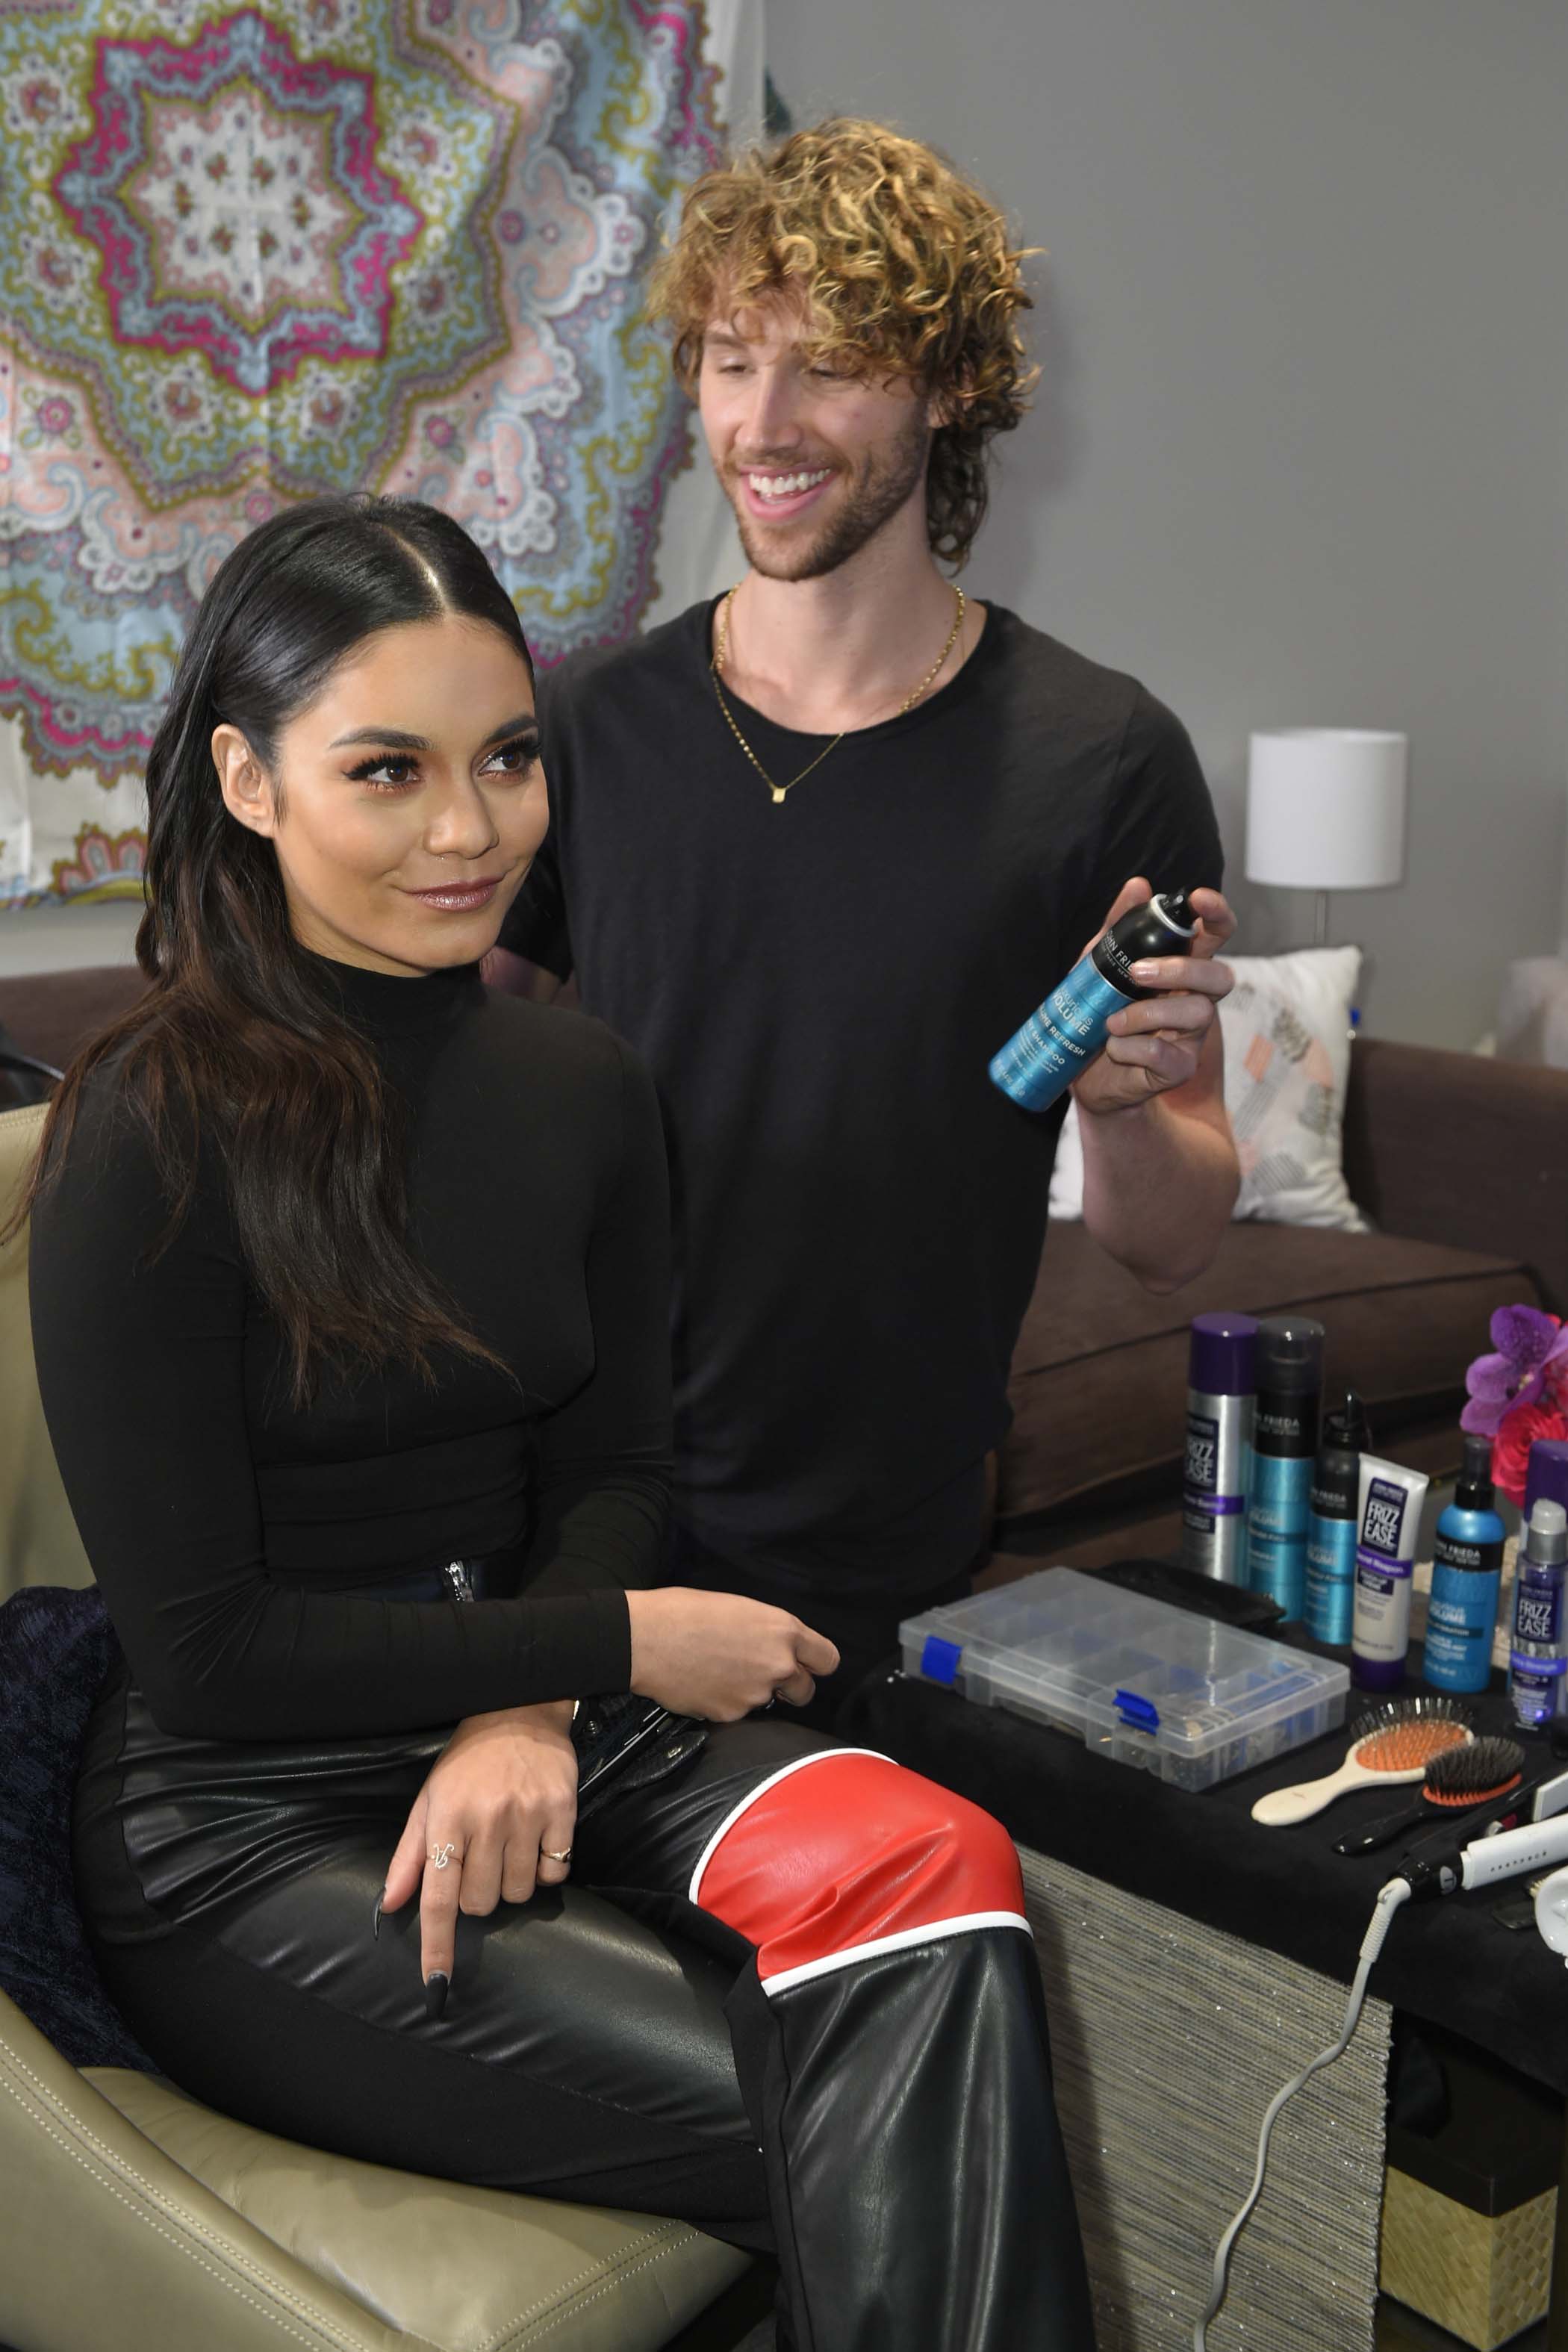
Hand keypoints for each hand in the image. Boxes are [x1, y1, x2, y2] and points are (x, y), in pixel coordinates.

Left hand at [380, 1700, 577, 2004]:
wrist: (519, 1710)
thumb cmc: (467, 1762)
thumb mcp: (429, 1802)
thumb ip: (409, 1857)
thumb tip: (390, 1904)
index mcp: (447, 1820)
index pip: (438, 1898)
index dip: (437, 1946)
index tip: (435, 1985)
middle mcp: (487, 1821)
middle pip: (481, 1903)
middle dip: (477, 1895)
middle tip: (478, 1859)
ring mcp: (528, 1817)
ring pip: (519, 1893)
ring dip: (511, 1883)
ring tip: (507, 1847)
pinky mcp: (563, 1812)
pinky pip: (556, 1872)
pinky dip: (546, 1869)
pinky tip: (536, 1842)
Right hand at [626, 1587, 839, 1720]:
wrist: (644, 1639)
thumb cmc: (685, 1612)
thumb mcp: (740, 1608)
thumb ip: (769, 1632)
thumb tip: (778, 1648)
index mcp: (782, 1631)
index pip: (827, 1659)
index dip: (815, 1663)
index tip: (805, 1664)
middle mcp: (777, 1665)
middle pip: (805, 1689)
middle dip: (789, 1686)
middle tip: (760, 1673)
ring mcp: (755, 1694)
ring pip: (768, 1702)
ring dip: (752, 1692)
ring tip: (720, 1671)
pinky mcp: (731, 1715)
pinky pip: (738, 1712)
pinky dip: (726, 1702)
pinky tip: (704, 1684)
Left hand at [1071, 878, 1234, 1116]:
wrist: (1085, 1076)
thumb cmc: (1099, 1014)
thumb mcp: (1099, 965)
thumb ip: (1118, 928)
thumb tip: (1138, 885)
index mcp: (1181, 969)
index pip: (1215, 936)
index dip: (1217, 914)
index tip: (1199, 899)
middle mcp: (1194, 999)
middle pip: (1220, 976)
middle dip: (1181, 970)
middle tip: (1136, 973)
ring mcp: (1191, 1036)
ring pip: (1197, 1013)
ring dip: (1146, 1013)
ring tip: (1111, 1022)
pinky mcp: (1178, 1068)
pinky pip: (1167, 1053)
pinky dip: (1134, 1046)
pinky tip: (1114, 1046)